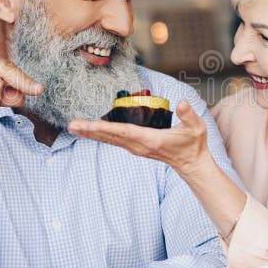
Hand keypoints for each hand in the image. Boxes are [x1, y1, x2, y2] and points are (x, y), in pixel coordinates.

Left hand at [68, 99, 209, 174]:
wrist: (192, 164)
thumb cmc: (193, 144)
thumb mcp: (196, 127)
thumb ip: (188, 114)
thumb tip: (181, 103)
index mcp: (150, 140)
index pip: (124, 132)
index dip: (105, 129)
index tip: (89, 125)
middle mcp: (139, 146)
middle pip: (111, 137)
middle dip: (90, 131)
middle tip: (72, 125)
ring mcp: (136, 148)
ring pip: (110, 139)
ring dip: (92, 133)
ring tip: (74, 127)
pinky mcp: (136, 147)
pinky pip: (115, 140)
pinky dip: (101, 134)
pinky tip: (91, 130)